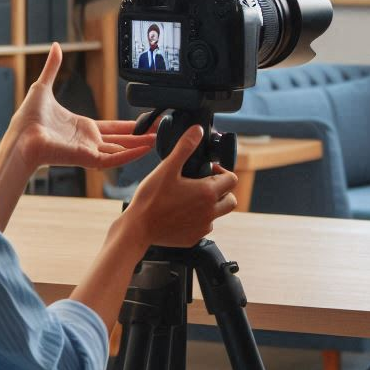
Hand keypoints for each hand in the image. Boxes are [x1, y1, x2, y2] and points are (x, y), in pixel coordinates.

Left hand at [11, 43, 155, 171]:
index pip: (112, 128)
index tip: (143, 122)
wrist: (20, 138)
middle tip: (159, 132)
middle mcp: (87, 141)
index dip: (128, 126)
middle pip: (121, 140)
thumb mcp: (42, 86)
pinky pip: (114, 158)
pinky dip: (130, 155)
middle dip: (141, 137)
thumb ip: (52, 67)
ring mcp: (89, 151)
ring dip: (140, 146)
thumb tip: (55, 46)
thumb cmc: (26, 119)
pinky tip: (145, 149)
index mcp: (81, 127)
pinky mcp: (88, 159)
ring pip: (121, 150)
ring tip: (158, 141)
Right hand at [123, 125, 238, 248]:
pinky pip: (204, 227)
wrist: (137, 228)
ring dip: (210, 205)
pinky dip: (198, 219)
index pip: (232, 179)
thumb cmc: (151, 198)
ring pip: (217, 214)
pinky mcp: (193, 239)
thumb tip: (197, 131)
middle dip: (221, 190)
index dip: (222, 171)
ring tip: (190, 198)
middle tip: (203, 184)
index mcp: (207, 193)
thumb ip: (185, 147)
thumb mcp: (167, 168)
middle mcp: (210, 212)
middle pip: (231, 199)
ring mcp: (202, 228)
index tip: (207, 170)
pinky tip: (181, 213)